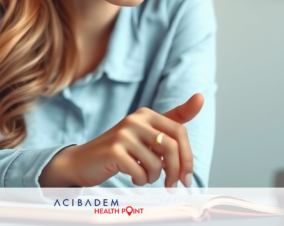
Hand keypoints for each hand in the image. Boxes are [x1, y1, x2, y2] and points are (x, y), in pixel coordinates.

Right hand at [39, 93, 203, 187]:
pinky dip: (140, 180)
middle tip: (173, 185)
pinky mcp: (114, 151)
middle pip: (171, 147)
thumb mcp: (147, 133)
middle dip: (176, 171)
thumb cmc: (120, 150)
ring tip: (144, 176)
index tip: (188, 176)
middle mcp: (135, 119)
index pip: (180, 132)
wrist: (83, 162)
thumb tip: (200, 97)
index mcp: (146, 114)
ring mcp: (123, 134)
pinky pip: (140, 172)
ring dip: (154, 178)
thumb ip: (174, 119)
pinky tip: (132, 176)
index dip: (188, 157)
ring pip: (156, 163)